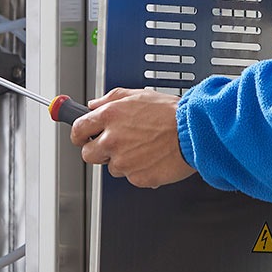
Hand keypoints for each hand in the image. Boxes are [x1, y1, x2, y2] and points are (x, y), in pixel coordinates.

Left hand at [70, 88, 195, 188]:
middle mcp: (112, 140)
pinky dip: (139, 169)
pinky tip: (152, 156)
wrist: (194, 132)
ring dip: (122, 159)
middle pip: (88, 154)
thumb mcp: (138, 95)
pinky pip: (131, 176)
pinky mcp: (137, 177)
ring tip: (143, 147)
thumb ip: (110, 99)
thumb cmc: (170, 113)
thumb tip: (93, 105)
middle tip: (114, 144)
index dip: (78, 134)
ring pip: (112, 166)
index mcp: (109, 116)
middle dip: (97, 150)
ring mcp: (124, 161)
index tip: (80, 136)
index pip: (78, 129)